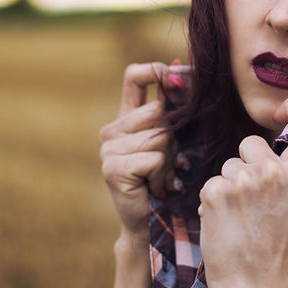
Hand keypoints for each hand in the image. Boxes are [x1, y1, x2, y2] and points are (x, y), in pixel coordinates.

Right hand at [99, 61, 186, 237]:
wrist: (151, 223)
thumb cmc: (166, 180)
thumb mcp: (172, 140)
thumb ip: (171, 108)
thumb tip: (177, 64)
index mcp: (125, 119)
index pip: (135, 75)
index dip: (157, 72)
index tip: (179, 81)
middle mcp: (111, 130)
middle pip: (159, 111)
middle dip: (175, 137)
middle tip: (168, 162)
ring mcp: (108, 149)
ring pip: (160, 136)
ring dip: (171, 160)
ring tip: (161, 177)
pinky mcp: (113, 168)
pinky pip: (155, 158)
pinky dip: (164, 175)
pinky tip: (155, 188)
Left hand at [198, 97, 287, 287]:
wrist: (254, 285)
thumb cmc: (278, 244)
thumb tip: (278, 132)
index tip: (277, 114)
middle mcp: (275, 170)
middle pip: (251, 142)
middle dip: (247, 164)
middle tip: (255, 201)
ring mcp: (244, 179)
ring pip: (229, 164)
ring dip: (230, 185)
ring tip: (241, 217)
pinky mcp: (215, 191)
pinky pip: (211, 182)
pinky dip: (214, 200)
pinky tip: (226, 223)